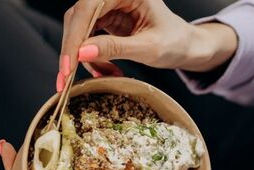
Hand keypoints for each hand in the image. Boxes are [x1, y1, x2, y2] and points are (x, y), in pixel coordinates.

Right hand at [58, 0, 237, 80]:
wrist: (185, 46)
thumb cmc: (176, 41)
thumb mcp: (148, 48)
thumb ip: (114, 48)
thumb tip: (81, 53)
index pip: (88, 8)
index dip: (74, 37)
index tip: (68, 65)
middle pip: (77, 18)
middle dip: (72, 51)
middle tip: (67, 79)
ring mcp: (107, 6)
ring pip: (78, 30)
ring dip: (82, 57)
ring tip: (102, 74)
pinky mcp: (104, 20)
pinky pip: (86, 38)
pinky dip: (91, 58)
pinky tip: (104, 70)